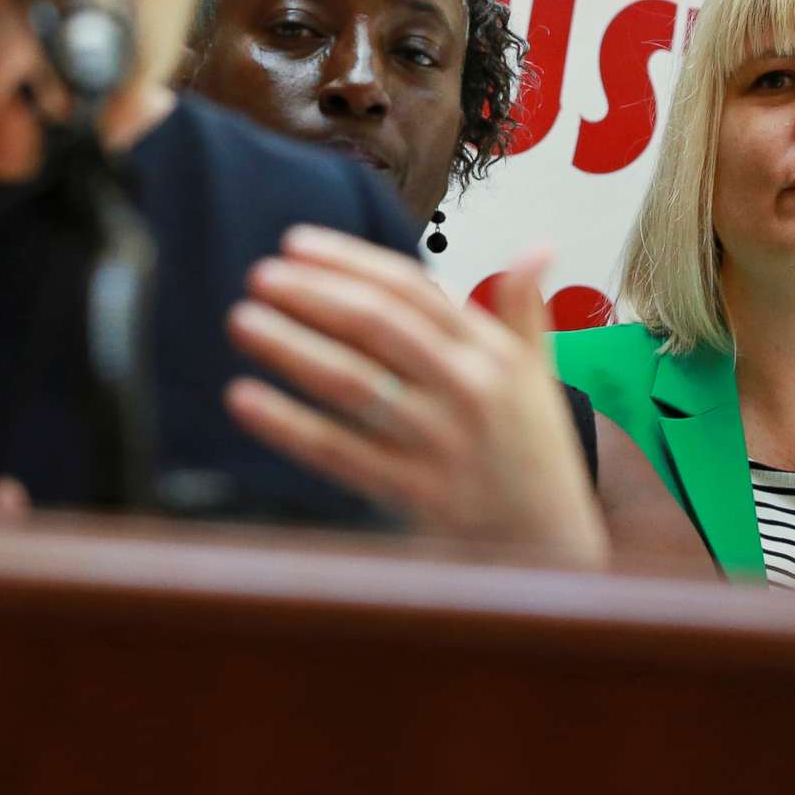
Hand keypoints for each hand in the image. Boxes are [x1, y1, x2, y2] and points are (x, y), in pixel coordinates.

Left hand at [224, 226, 609, 566]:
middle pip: (380, 325)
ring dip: (292, 347)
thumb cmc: (535, 458)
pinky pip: (339, 452)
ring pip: (354, 382)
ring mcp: (441, 444)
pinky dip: (288, 424)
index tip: (296, 244)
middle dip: (314, 295)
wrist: (551, 550)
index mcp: (493, 354)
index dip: (350, 261)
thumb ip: (526, 309)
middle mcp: (470, 390)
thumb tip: (537, 246)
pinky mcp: (415, 495)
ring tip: (243, 321)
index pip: (412, 290)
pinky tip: (244, 398)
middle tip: (260, 276)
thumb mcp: (538, 377)